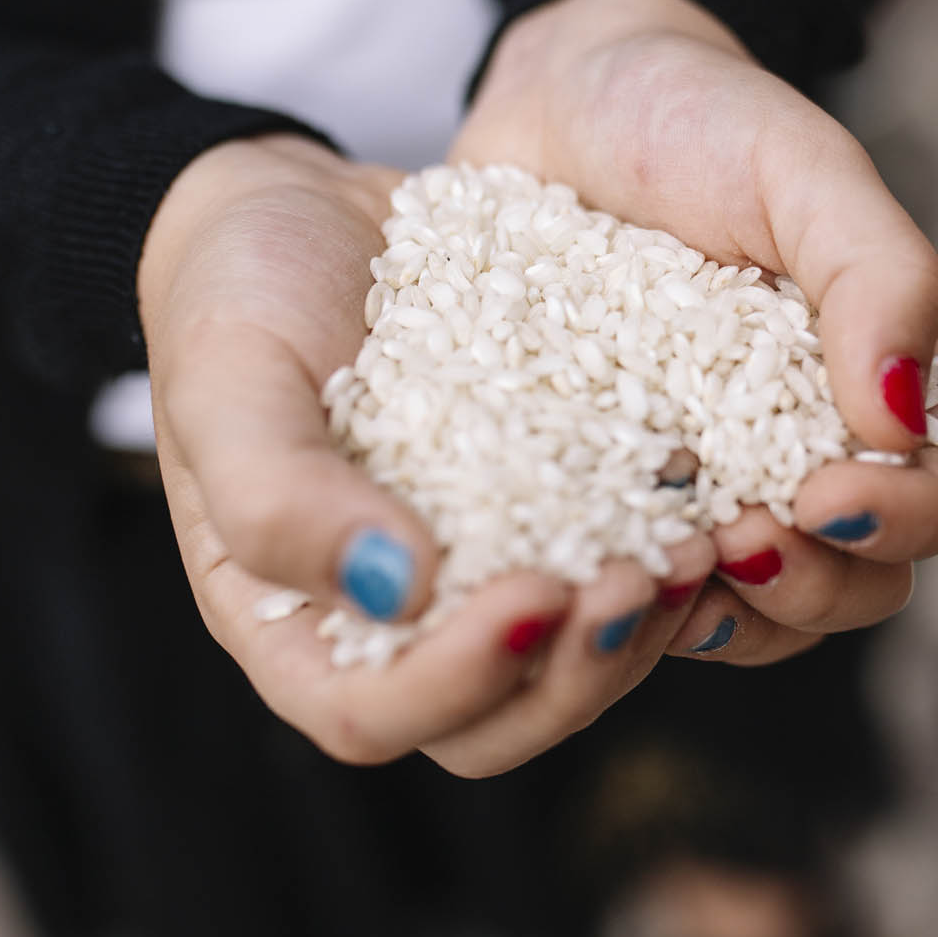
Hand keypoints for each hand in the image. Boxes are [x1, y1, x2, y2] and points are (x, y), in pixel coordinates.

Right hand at [138, 134, 719, 775]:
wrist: (303, 212)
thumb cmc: (232, 297)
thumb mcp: (226, 379)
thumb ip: (277, 497)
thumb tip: (392, 590)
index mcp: (294, 622)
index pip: (370, 715)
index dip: (454, 683)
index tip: (530, 597)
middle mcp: (397, 623)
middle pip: (494, 724)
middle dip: (575, 672)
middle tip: (640, 582)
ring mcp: (480, 575)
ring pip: (568, 663)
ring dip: (639, 627)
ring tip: (695, 548)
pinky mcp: (551, 517)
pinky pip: (612, 570)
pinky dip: (663, 555)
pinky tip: (712, 503)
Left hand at [447, 0, 937, 683]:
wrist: (559, 104)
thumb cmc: (697, 119)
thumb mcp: (801, 169)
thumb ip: (879, 275)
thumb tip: (902, 420)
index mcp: (886, 383)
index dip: (908, 519)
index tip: (822, 494)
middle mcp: (811, 453)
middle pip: (867, 584)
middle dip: (815, 584)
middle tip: (735, 538)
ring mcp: (713, 490)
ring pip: (766, 618)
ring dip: (732, 616)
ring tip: (662, 566)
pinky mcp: (620, 505)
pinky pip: (648, 597)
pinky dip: (633, 605)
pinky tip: (586, 568)